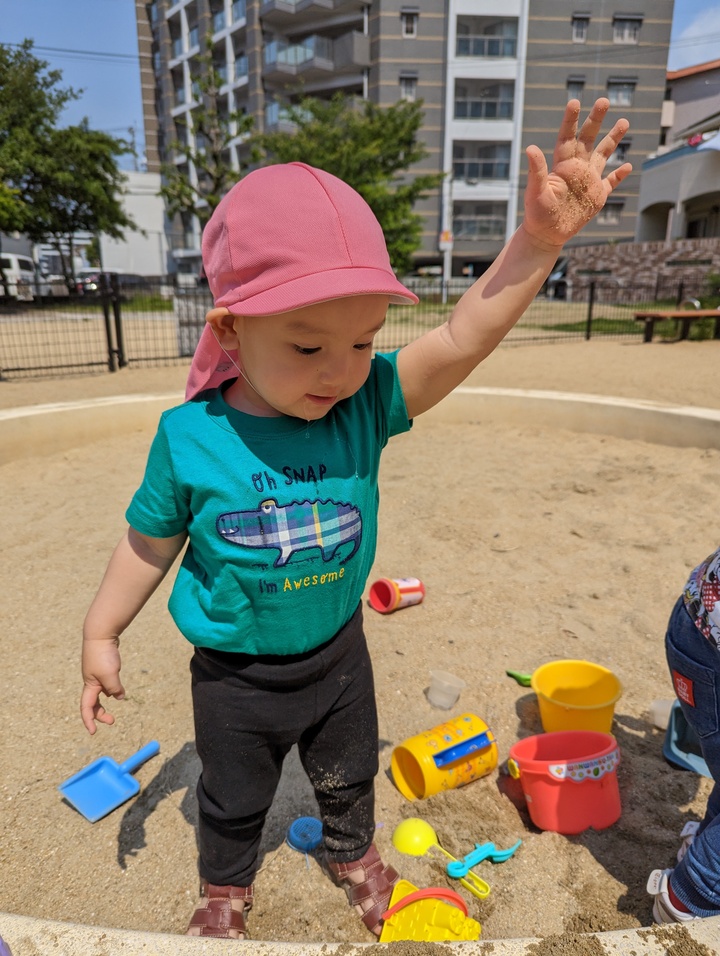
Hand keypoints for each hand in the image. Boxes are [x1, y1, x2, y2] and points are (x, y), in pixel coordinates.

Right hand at [80, 638, 124, 733]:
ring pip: (100, 693)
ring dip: (107, 699)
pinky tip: (117, 689)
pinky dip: (111, 688)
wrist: (101, 634)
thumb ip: (115, 688)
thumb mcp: (110, 675)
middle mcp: (90, 681)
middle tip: (112, 721)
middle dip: (100, 714)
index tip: (93, 732)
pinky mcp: (103, 666)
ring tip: (118, 698)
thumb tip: (119, 697)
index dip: (89, 721)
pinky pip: (106, 683)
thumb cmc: (102, 655)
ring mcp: (96, 674)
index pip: (86, 708)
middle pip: (92, 703)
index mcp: (89, 685)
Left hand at [523, 98, 630, 248]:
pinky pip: (610, 183)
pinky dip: (619, 175)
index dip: (571, 120)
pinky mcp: (596, 197)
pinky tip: (628, 166)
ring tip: (623, 121)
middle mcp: (577, 168)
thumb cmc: (536, 213)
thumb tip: (530, 148)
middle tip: (604, 100)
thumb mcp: (536, 191)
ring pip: (603, 155)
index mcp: (562, 165)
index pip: (567, 138)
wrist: (546, 234)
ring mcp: (588, 181)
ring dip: (613, 139)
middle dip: (596, 120)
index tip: (575, 102)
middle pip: (588, 139)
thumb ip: (536, 170)